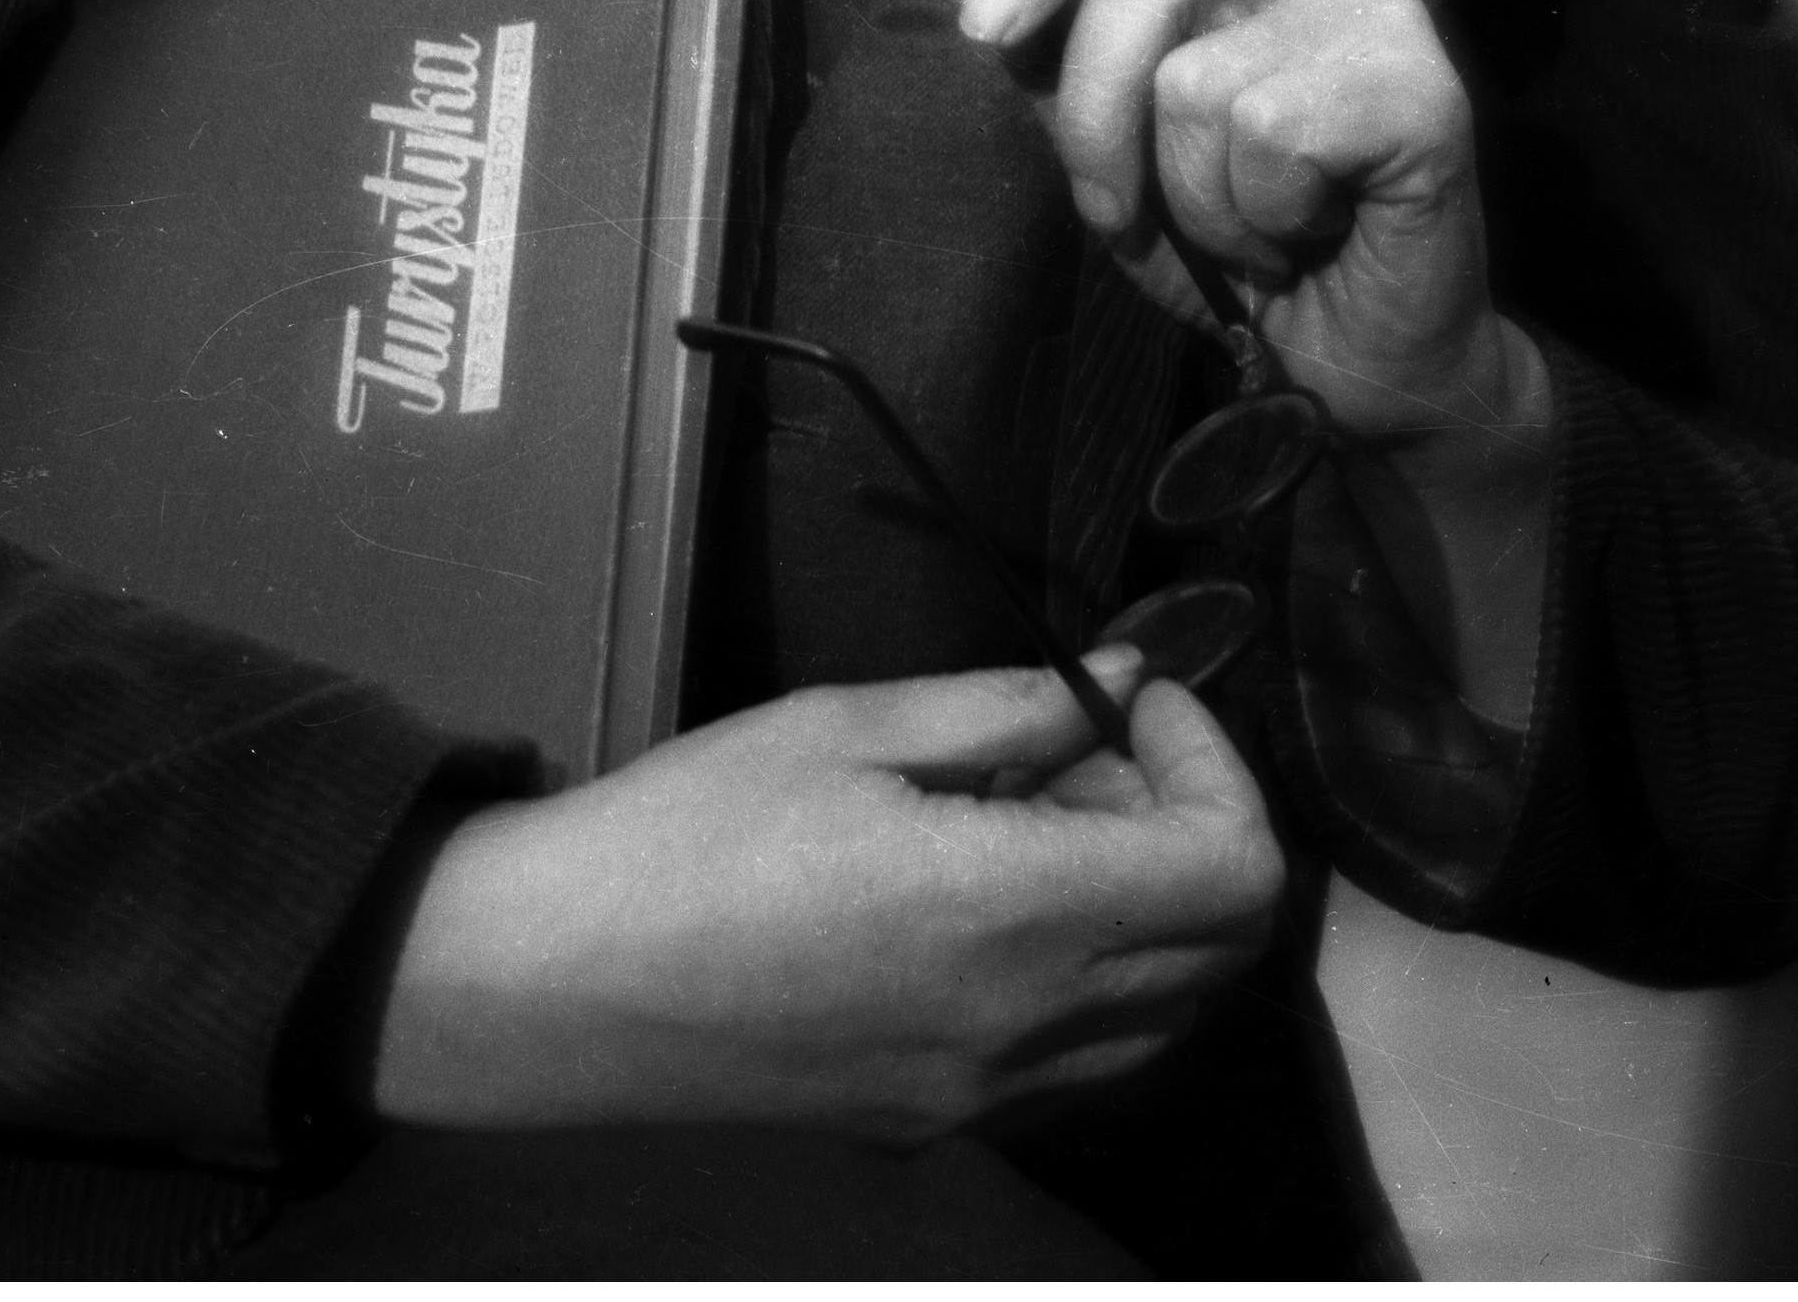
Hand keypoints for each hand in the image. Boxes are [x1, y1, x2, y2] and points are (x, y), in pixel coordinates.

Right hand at [373, 657, 1282, 1140]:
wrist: (560, 984)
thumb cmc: (694, 828)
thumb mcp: (851, 726)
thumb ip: (1010, 707)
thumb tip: (1123, 676)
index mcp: (1014, 916)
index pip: (1237, 873)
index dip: (1216, 765)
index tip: (1130, 698)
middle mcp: (1030, 1027)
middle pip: (1225, 949)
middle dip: (1190, 821)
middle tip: (1083, 743)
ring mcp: (992, 1092)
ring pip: (1170, 1012)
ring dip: (1149, 902)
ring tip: (1035, 810)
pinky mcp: (947, 1121)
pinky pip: (1092, 1058)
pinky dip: (1101, 973)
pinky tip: (999, 895)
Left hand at [955, 0, 1520, 447]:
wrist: (1347, 364)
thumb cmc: (1227, 232)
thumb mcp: (1103, 132)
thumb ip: (1032, 36)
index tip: (984, 31)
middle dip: (1095, 103)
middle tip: (1111, 207)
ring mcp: (1381, 7)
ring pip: (1197, 76)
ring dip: (1188, 193)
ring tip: (1246, 225)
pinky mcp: (1425, 86)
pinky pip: (1271, 135)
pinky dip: (1259, 216)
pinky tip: (1308, 233)